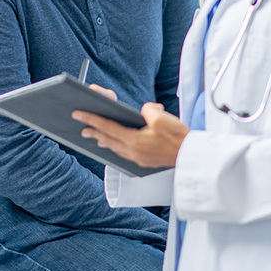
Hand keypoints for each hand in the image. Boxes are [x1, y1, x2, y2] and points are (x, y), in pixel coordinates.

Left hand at [72, 99, 188, 168]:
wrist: (191, 156)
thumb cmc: (179, 138)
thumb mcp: (162, 118)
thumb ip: (148, 110)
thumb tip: (144, 110)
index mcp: (134, 140)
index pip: (108, 127)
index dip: (91, 119)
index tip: (79, 113)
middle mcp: (133, 151)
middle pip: (108, 140)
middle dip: (93, 132)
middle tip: (81, 127)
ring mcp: (138, 158)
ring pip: (115, 148)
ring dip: (103, 140)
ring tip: (95, 135)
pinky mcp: (144, 161)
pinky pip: (124, 153)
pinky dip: (116, 146)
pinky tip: (116, 144)